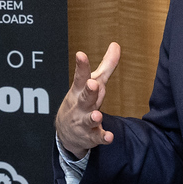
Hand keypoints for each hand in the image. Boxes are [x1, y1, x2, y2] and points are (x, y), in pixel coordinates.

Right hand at [55, 42, 121, 158]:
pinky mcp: (90, 136)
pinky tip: (109, 137)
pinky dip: (102, 138)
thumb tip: (116, 44)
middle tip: (92, 84)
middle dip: (88, 91)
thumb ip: (106, 66)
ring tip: (97, 115)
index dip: (81, 66)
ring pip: (88, 119)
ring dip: (92, 117)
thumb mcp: (92, 83)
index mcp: (79, 90)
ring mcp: (84, 122)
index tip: (81, 55)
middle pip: (84, 97)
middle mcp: (80, 105)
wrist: (66, 132)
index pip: (80, 76)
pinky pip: (96, 138)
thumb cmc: (82, 102)